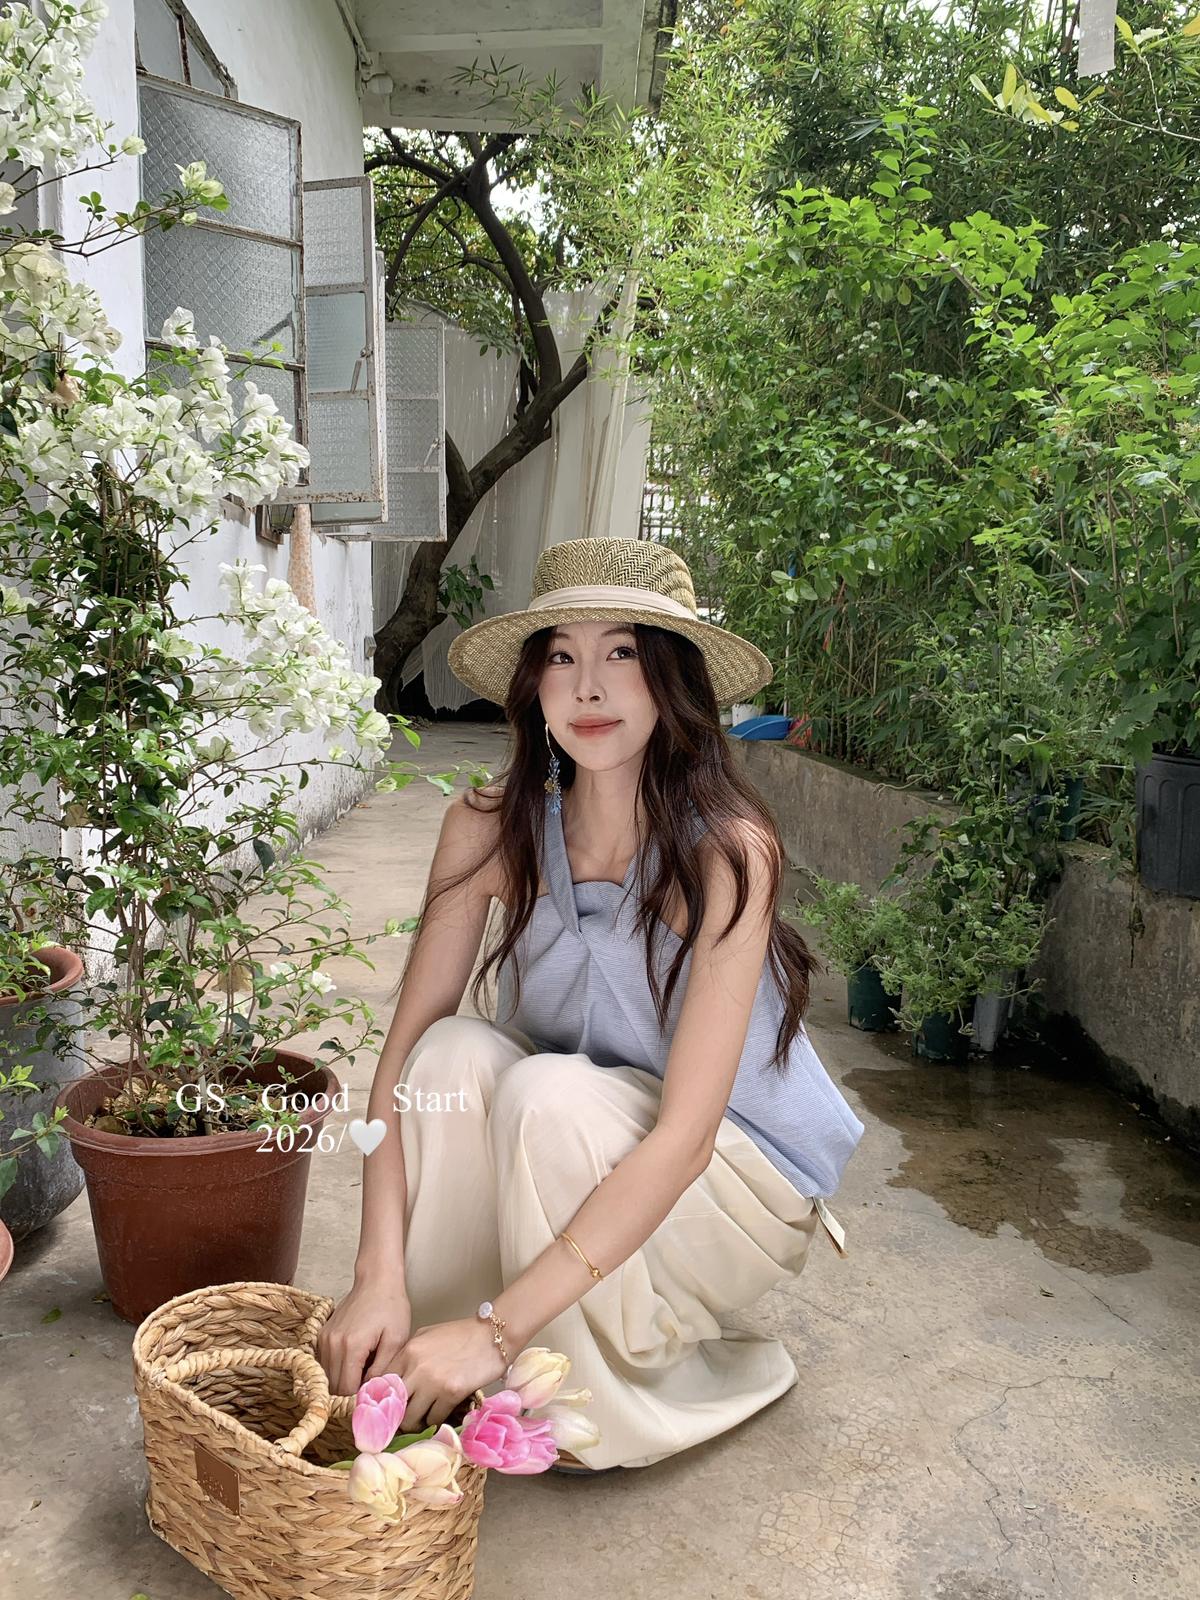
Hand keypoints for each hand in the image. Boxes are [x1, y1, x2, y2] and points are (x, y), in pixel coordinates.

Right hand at [316, 1275, 412, 1396]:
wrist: (377, 1279)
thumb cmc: (391, 1306)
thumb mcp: (396, 1339)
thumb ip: (383, 1370)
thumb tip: (373, 1394)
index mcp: (351, 1346)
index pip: (346, 1391)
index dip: (359, 1402)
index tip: (373, 1403)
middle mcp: (331, 1344)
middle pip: (334, 1388)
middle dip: (350, 1397)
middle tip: (370, 1396)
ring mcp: (323, 1339)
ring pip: (327, 1378)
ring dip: (343, 1385)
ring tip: (365, 1379)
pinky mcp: (322, 1336)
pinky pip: (325, 1365)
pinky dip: (338, 1372)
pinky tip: (356, 1366)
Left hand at [394, 1316, 510, 1430]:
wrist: (494, 1335)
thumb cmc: (461, 1335)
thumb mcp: (428, 1336)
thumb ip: (409, 1355)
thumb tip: (394, 1380)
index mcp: (409, 1350)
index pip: (382, 1383)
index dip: (384, 1399)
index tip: (389, 1407)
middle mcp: (417, 1366)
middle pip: (394, 1404)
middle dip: (397, 1415)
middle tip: (404, 1418)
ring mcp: (433, 1381)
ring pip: (410, 1418)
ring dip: (416, 1422)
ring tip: (423, 1419)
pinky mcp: (451, 1394)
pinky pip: (434, 1419)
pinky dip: (435, 1421)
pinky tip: (441, 1413)